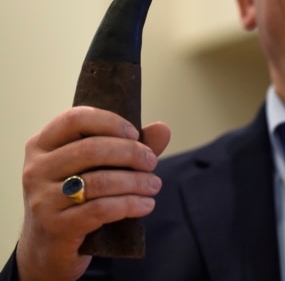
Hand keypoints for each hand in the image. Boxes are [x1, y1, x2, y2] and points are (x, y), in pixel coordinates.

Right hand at [16, 107, 170, 280]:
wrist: (48, 251)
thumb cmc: (75, 200)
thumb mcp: (95, 168)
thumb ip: (128, 146)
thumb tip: (162, 128)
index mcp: (42, 145)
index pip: (75, 119)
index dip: (109, 122)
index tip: (135, 134)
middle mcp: (36, 169)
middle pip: (91, 149)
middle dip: (130, 153)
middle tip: (152, 162)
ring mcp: (42, 199)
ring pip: (99, 181)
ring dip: (136, 182)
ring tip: (154, 185)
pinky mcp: (56, 227)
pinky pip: (100, 209)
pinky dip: (130, 204)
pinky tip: (146, 205)